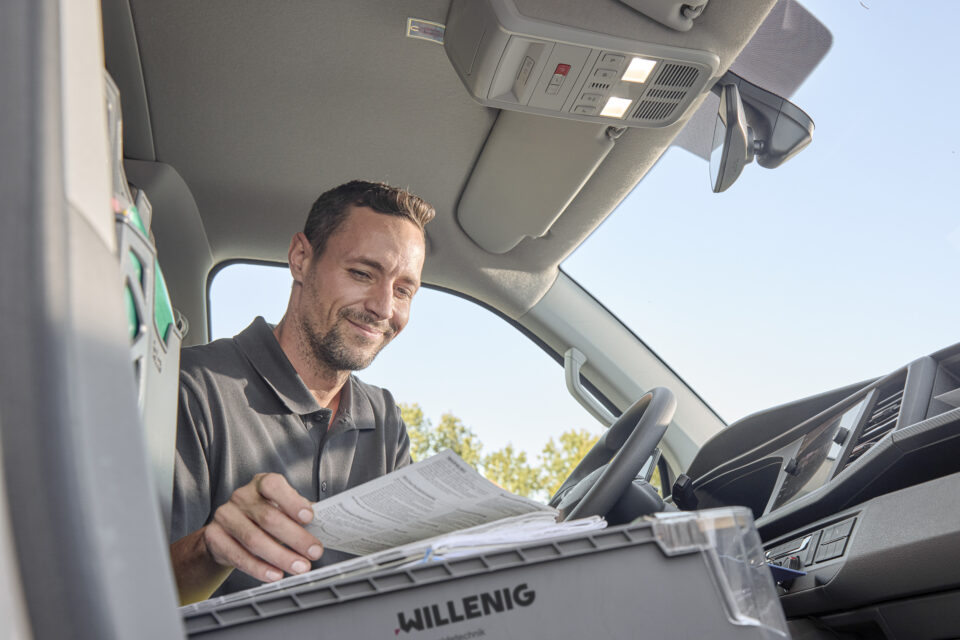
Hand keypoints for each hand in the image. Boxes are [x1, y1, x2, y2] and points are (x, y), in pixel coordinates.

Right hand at [202, 473, 322, 581]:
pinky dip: (259, 568)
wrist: (228, 531)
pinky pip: (239, 556)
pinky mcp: (215, 537)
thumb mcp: (281, 508)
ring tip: (299, 567)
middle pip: (268, 518)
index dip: (292, 501)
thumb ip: (300, 513)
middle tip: (314, 552)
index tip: (309, 517)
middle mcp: (242, 496)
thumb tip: (327, 523)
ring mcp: (226, 516)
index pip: (274, 486)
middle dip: (295, 538)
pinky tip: (275, 575)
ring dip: (280, 557)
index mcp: (261, 484)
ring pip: (254, 539)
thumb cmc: (263, 516)